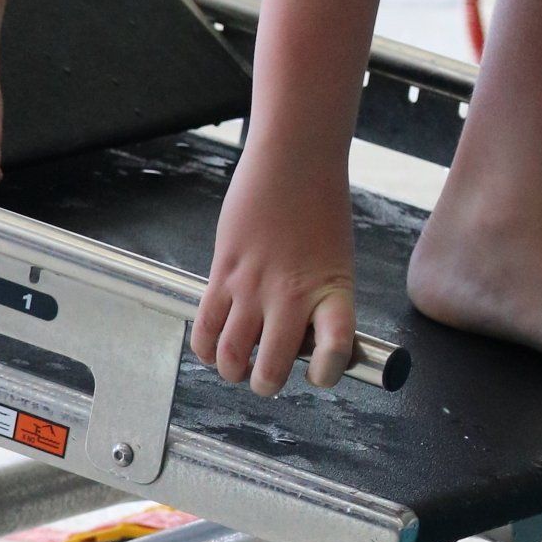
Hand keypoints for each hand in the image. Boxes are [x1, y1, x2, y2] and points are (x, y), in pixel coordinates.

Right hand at [192, 142, 356, 393]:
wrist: (296, 159)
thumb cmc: (319, 205)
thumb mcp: (335, 259)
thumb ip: (317, 300)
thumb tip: (296, 337)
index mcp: (332, 291)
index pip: (336, 349)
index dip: (328, 373)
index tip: (321, 376)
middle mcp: (293, 295)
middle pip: (272, 367)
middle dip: (267, 383)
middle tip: (266, 378)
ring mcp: (254, 285)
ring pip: (232, 355)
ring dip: (233, 370)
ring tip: (238, 366)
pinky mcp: (223, 271)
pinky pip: (206, 327)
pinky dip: (207, 348)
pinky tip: (214, 347)